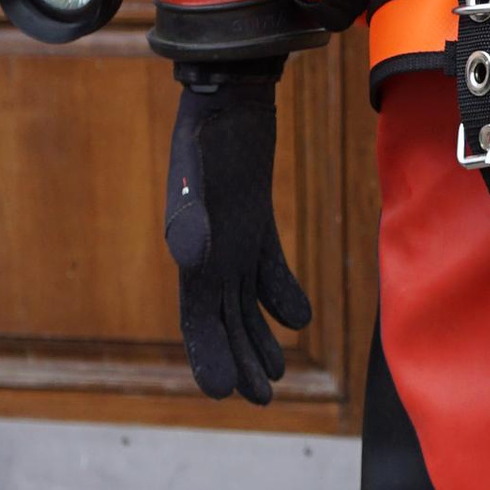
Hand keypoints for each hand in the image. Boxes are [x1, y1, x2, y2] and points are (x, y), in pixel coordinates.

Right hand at [165, 66, 311, 404]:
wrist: (226, 89)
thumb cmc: (205, 129)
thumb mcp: (195, 171)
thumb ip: (190, 216)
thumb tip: (192, 262)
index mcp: (193, 248)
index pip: (198, 315)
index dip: (209, 352)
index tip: (223, 392)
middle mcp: (210, 248)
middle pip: (224, 318)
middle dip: (239, 359)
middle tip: (259, 400)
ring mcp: (233, 234)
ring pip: (245, 301)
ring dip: (258, 337)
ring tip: (276, 378)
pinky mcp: (254, 217)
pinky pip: (267, 267)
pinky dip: (280, 295)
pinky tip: (300, 321)